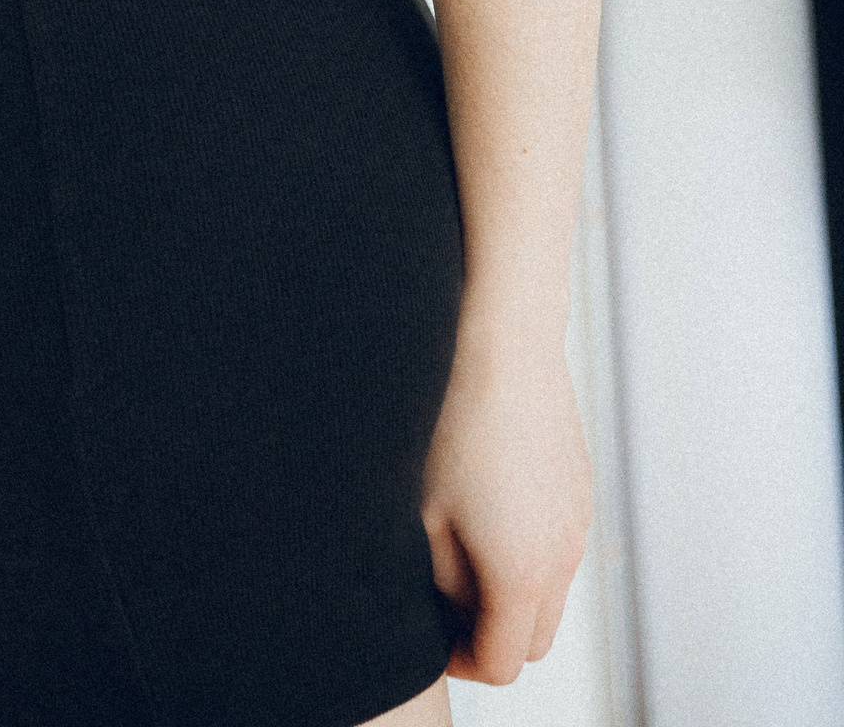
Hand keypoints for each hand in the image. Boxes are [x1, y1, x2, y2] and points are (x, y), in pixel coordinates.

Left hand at [419, 318, 591, 681]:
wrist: (502, 343)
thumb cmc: (454, 419)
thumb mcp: (425, 513)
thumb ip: (443, 582)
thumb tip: (450, 611)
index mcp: (521, 575)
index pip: (502, 663)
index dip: (461, 661)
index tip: (432, 640)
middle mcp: (562, 557)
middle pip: (534, 639)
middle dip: (491, 636)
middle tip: (444, 605)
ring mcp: (578, 521)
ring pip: (550, 592)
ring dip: (512, 593)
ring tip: (460, 549)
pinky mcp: (580, 487)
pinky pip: (559, 546)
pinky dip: (529, 552)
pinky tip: (488, 506)